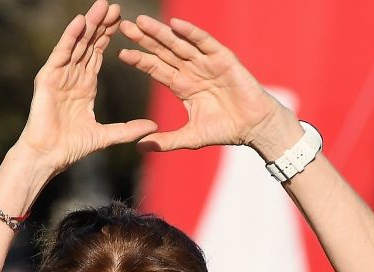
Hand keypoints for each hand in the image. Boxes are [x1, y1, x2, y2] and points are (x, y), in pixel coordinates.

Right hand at [15, 1, 157, 174]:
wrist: (49, 156)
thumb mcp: (105, 136)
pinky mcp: (48, 78)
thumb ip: (128, 130)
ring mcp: (59, 75)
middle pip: (88, 44)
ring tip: (101, 6)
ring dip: (89, 25)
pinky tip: (81, 22)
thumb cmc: (71, 148)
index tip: (122, 21)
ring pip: (76, 44)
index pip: (97, 55)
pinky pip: (61, 53)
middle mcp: (71, 77)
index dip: (108, 37)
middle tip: (113, 6)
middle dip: (101, 25)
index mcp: (84, 87)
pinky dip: (70, 37)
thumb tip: (153, 128)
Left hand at [119, 14, 289, 153]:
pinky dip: (190, 32)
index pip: (156, 68)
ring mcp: (206, 62)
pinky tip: (175, 24)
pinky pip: (204, 42)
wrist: (253, 127)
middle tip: (124, 26)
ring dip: (161, 32)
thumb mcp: (190, 137)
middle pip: (163, 51)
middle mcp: (192, 70)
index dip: (140, 60)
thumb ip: (165, 141)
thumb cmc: (224, 130)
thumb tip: (139, 147)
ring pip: (179, 43)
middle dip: (144, 39)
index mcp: (182, 85)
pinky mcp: (223, 58)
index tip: (121, 53)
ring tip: (142, 21)